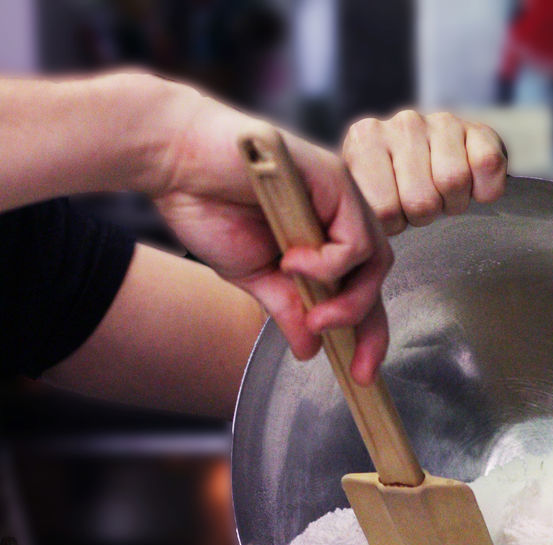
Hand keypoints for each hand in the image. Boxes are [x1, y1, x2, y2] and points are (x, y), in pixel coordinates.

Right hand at [150, 85, 391, 382]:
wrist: (175, 162)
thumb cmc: (209, 206)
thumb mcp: (253, 276)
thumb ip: (287, 308)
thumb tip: (311, 350)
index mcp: (320, 238)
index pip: (359, 290)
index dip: (367, 335)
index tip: (360, 374)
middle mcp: (337, 215)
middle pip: (376, 278)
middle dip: (369, 328)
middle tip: (350, 361)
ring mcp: (338, 196)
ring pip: (375, 261)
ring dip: (349, 301)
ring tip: (315, 314)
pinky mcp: (333, 179)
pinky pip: (355, 239)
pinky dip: (330, 265)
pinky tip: (293, 264)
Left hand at [343, 109, 507, 235]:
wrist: (429, 162)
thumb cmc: (392, 189)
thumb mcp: (364, 199)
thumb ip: (359, 210)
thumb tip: (364, 235)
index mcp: (365, 140)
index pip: (385, 211)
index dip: (395, 224)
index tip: (393, 212)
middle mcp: (402, 123)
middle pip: (422, 201)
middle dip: (424, 215)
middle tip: (420, 204)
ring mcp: (441, 121)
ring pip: (454, 182)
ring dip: (453, 203)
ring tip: (442, 194)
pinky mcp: (478, 128)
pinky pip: (488, 165)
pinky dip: (485, 189)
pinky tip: (471, 185)